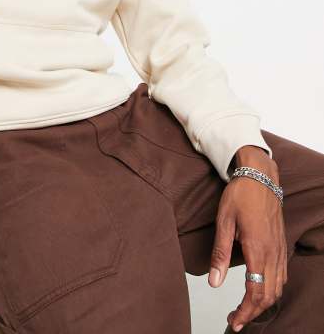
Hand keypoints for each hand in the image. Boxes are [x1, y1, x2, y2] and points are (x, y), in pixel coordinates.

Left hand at [208, 147, 286, 331]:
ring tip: (245, 309)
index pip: (255, 293)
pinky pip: (282, 276)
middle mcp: (273, 254)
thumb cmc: (241, 195)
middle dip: (252, 313)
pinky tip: (260, 290)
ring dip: (263, 303)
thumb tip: (214, 282)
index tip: (233, 321)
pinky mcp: (282, 245)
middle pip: (268, 296)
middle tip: (235, 320)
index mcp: (258, 250)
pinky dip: (272, 290)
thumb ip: (220, 254)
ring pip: (277, 288)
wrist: (260, 176)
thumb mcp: (224, 222)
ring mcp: (280, 250)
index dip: (245, 312)